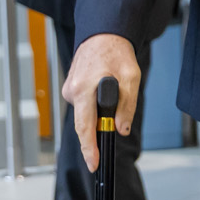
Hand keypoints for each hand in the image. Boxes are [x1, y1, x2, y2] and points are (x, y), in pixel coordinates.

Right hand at [61, 33, 140, 170]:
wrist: (102, 35)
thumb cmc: (117, 53)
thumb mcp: (131, 78)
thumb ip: (127, 105)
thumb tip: (120, 129)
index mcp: (84, 88)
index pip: (85, 126)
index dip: (89, 148)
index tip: (93, 163)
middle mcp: (72, 91)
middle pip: (84, 124)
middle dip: (95, 137)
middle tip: (105, 143)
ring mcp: (69, 89)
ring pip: (85, 114)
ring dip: (98, 113)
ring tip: (112, 93)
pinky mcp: (70, 88)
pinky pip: (83, 105)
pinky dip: (93, 105)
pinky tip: (101, 91)